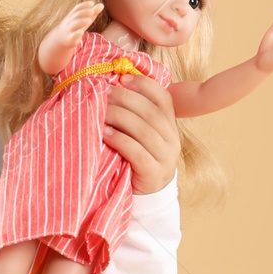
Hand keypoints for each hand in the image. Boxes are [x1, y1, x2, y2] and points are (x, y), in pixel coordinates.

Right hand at [39, 1, 101, 74]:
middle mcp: (70, 21)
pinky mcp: (70, 39)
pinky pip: (72, 36)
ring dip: (81, 22)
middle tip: (92, 11)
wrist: (60, 38)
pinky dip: (76, 34)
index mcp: (73, 15)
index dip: (84, 5)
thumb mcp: (83, 19)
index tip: (91, 3)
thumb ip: (92, 12)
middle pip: (76, 15)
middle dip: (84, 12)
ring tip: (89, 20)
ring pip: (74, 24)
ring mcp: (69, 30)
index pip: (77, 8)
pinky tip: (81, 32)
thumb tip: (102, 5)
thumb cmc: (75, 27)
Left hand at [105, 72, 178, 194]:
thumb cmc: (137, 159)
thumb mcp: (140, 136)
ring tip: (100, 112)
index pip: (163, 98)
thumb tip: (110, 88)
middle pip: (151, 112)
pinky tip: (104, 134)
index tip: (122, 77)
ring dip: (119, 117)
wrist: (147, 195)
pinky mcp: (154, 173)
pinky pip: (137, 152)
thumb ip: (134, 115)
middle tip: (102, 93)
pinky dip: (119, 140)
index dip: (144, 85)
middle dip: (125, 98)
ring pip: (144, 130)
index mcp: (170, 126)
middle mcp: (172, 139)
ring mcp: (166, 157)